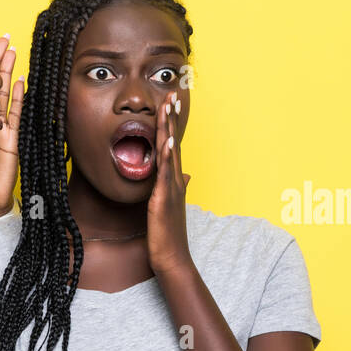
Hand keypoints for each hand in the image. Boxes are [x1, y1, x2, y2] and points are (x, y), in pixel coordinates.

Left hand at [146, 90, 192, 275]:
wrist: (171, 257)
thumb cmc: (168, 234)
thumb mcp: (170, 206)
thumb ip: (176, 188)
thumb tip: (186, 175)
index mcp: (174, 181)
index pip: (172, 146)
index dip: (170, 125)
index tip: (170, 104)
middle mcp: (175, 180)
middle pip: (173, 142)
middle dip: (172, 118)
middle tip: (172, 93)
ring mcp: (171, 188)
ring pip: (170, 152)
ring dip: (170, 128)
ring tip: (169, 106)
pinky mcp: (164, 198)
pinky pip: (165, 173)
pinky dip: (167, 155)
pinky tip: (166, 140)